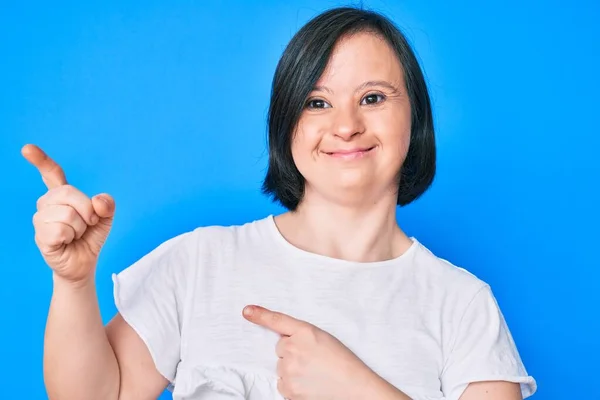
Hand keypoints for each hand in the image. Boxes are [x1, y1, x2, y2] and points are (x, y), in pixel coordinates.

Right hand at [22, 144, 114, 283]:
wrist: (84, 261)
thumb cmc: (91, 237)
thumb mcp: (106, 218)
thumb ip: (107, 205)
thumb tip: (98, 201)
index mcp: (62, 195)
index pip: (52, 173)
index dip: (41, 160)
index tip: (27, 149)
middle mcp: (47, 203)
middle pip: (69, 193)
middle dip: (88, 210)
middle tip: (88, 224)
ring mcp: (41, 219)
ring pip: (67, 214)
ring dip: (80, 227)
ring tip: (75, 234)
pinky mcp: (41, 236)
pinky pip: (61, 230)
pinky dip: (71, 237)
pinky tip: (66, 242)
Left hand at [242, 305, 375, 399]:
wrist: (354, 387)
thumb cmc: (342, 362)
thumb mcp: (323, 338)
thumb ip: (302, 335)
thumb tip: (284, 341)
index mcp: (305, 331)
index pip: (277, 320)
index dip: (260, 315)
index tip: (246, 311)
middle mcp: (294, 347)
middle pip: (281, 348)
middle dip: (292, 353)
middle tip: (313, 361)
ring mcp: (289, 368)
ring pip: (281, 366)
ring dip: (292, 370)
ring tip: (314, 374)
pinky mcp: (288, 387)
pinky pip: (282, 383)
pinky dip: (292, 385)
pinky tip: (309, 385)